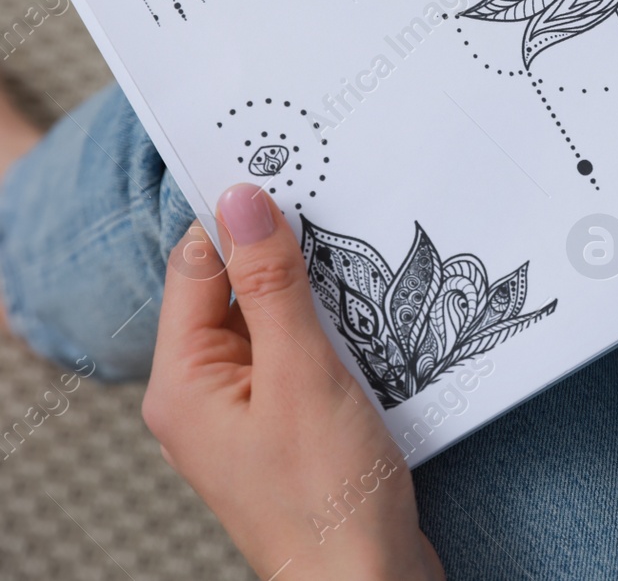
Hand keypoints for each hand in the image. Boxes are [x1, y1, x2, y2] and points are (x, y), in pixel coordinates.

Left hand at [143, 184, 443, 580]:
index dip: (242, 221)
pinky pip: (303, 358)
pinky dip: (337, 336)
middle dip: (289, 259)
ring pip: (277, 323)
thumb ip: (271, 285)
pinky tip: (376, 328)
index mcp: (183, 383)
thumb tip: (241, 202)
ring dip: (321, 299)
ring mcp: (247, 416)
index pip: (196, 268)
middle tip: (344, 222)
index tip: (294, 178)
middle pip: (236, 292)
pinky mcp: (289, 429)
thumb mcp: (303, 374)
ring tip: (368, 279)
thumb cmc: (328, 498)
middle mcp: (205, 396)